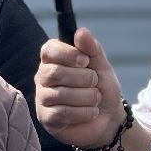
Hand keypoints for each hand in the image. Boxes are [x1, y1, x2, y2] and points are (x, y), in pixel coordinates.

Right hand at [35, 27, 127, 149]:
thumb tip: (81, 32)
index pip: (49, 50)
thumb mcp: (101, 66)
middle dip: (83, 78)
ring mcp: (42, 98)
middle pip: (55, 73)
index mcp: (53, 60)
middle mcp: (43, 78)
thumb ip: (92, 48)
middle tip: (95, 83)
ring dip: (87, 97)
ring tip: (95, 100)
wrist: (108, 117)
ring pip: (60, 94)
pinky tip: (91, 113)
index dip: (68, 54)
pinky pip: (62, 113)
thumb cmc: (101, 88)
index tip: (85, 61)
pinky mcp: (46, 118)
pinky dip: (84, 113)